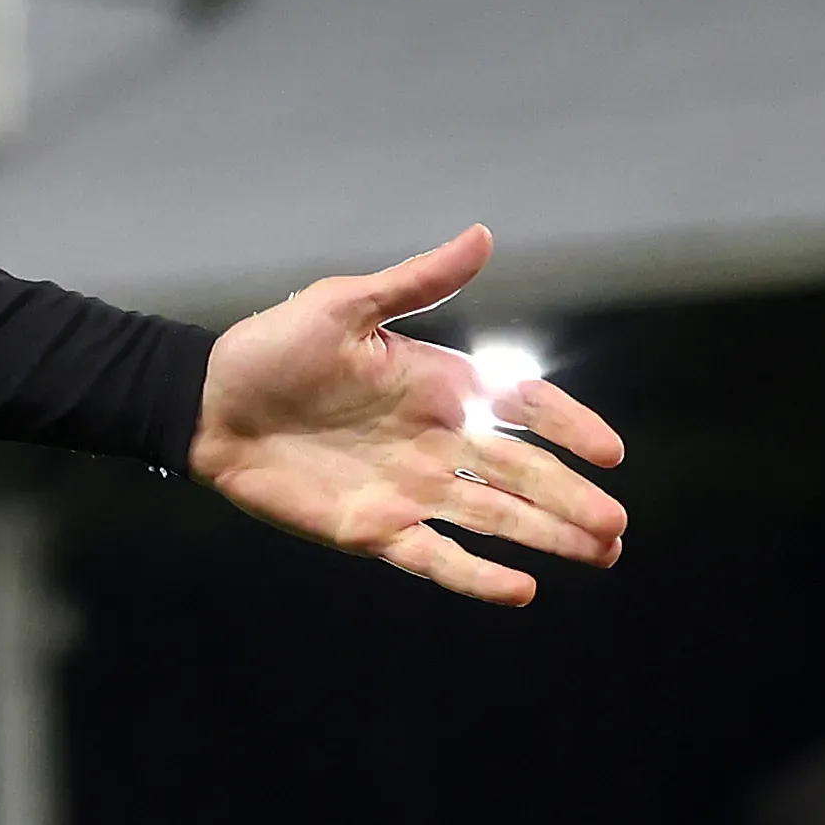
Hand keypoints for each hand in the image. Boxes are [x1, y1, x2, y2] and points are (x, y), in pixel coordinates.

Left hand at [187, 226, 625, 605]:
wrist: (205, 404)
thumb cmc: (271, 348)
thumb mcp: (344, 306)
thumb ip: (417, 282)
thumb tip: (482, 235)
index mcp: (440, 386)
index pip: (524, 408)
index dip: (569, 428)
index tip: (610, 453)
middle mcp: (436, 441)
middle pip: (521, 474)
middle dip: (572, 499)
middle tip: (618, 525)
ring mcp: (409, 488)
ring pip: (494, 517)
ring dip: (547, 536)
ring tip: (602, 553)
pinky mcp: (373, 528)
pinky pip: (435, 557)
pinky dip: (476, 576)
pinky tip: (521, 590)